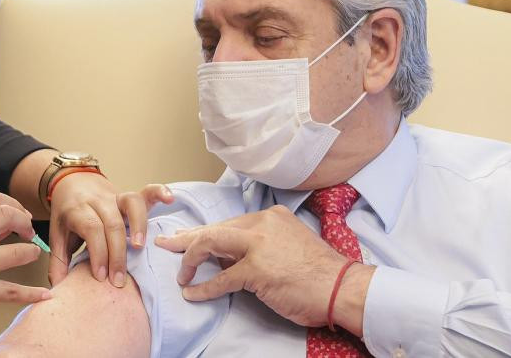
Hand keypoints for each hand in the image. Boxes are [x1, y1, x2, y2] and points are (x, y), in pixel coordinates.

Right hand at [0, 192, 51, 340]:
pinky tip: (44, 294)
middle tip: (29, 231)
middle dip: (25, 221)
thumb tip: (7, 218)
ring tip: (31, 254)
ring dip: (31, 252)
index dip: (12, 203)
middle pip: (7, 215)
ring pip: (19, 251)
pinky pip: (13, 291)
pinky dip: (32, 293)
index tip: (20, 214)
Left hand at [48, 175, 172, 288]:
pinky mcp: (128, 196)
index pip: (91, 229)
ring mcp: (115, 196)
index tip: (101, 277)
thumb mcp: (57, 235)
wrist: (70, 182)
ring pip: (130, 203)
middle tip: (118, 280)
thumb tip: (59, 288)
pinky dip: (159, 193)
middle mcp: (98, 201)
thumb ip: (58, 262)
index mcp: (77, 209)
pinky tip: (170, 200)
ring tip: (140, 248)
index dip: (98, 253)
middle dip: (117, 254)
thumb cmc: (67, 214)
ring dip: (139, 225)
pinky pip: (146, 191)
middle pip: (112, 223)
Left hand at [153, 205, 373, 332]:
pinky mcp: (257, 271)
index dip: (205, 233)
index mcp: (269, 217)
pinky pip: (222, 279)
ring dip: (190, 260)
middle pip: (214, 229)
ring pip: (211, 244)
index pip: (228, 224)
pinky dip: (204, 287)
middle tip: (167, 244)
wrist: (342, 288)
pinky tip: (193, 293)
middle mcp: (261, 225)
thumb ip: (259, 245)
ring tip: (180, 274)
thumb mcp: (288, 245)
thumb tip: (229, 256)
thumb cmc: (318, 272)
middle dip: (187, 239)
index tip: (188, 238)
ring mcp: (258, 246)